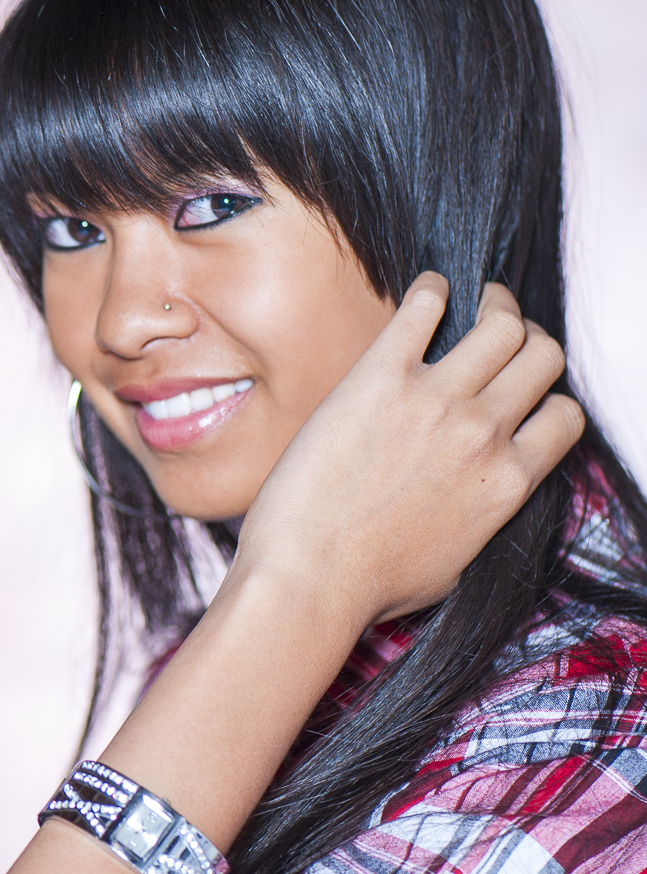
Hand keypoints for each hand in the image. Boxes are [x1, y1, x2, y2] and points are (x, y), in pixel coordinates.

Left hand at [230, 274, 582, 630]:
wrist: (309, 576)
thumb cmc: (370, 583)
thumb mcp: (456, 560)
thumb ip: (481, 513)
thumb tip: (480, 495)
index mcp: (509, 482)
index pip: (564, 416)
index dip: (547, 398)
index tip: (523, 391)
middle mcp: (485, 434)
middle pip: (542, 358)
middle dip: (530, 339)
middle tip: (505, 327)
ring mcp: (436, 402)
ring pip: (501, 325)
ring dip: (495, 303)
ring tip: (476, 296)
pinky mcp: (380, 379)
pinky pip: (423, 310)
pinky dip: (432, 290)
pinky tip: (427, 289)